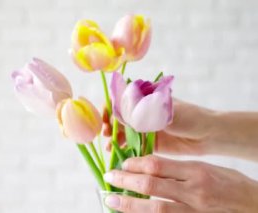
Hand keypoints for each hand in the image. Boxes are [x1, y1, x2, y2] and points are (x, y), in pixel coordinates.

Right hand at [102, 99, 216, 153]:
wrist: (208, 134)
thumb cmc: (188, 116)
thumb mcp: (161, 113)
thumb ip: (139, 115)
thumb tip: (116, 115)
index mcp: (145, 98)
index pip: (120, 99)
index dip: (109, 108)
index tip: (105, 118)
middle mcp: (141, 112)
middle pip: (118, 116)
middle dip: (109, 125)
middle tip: (105, 134)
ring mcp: (145, 128)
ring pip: (123, 132)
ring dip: (114, 138)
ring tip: (110, 147)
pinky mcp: (149, 142)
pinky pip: (132, 145)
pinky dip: (123, 148)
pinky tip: (118, 153)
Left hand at [103, 155, 257, 212]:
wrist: (255, 207)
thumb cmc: (232, 185)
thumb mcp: (207, 168)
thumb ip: (178, 169)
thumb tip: (148, 167)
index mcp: (197, 172)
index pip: (158, 165)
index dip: (135, 164)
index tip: (123, 164)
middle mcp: (195, 193)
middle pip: (151, 185)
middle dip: (126, 181)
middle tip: (109, 177)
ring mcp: (194, 212)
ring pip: (155, 209)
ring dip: (129, 205)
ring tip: (111, 200)